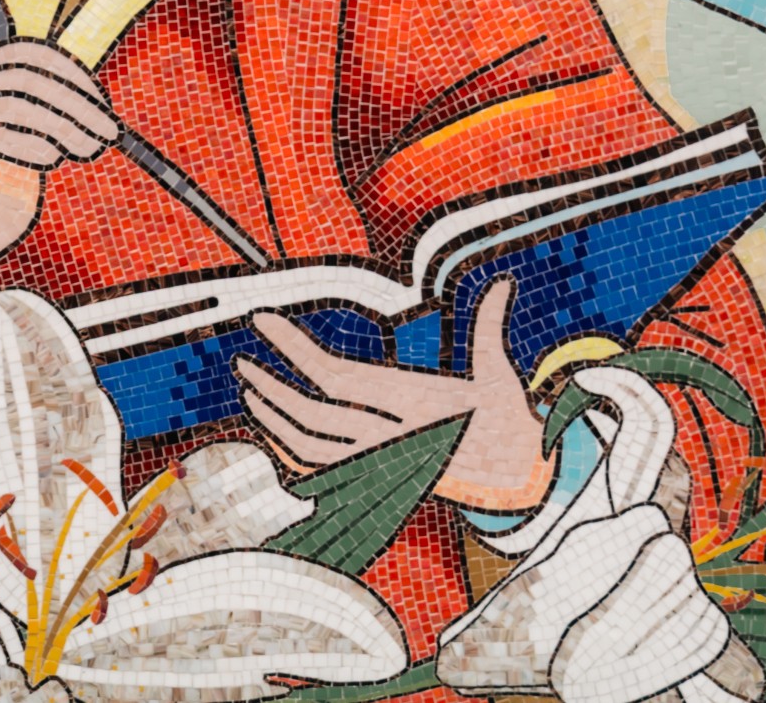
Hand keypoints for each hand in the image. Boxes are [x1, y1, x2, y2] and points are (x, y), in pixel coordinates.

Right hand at [0, 39, 122, 348]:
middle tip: (108, 131)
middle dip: (74, 101)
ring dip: (60, 123)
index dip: (71, 74)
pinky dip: (29, 142)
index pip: (26, 56)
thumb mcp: (26, 167)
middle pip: (20, 73)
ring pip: (7, 100)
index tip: (104, 107)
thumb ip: (47, 137)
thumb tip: (91, 112)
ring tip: (85, 147)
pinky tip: (54, 158)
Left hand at [236, 277, 556, 511]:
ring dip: (275, 421)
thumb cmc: (507, 420)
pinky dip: (291, 452)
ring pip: (312, 449)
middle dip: (273, 387)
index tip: (262, 321)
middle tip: (243, 360)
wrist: (523, 481)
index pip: (339, 376)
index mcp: (417, 404)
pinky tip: (273, 429)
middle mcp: (395, 438)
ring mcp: (385, 464)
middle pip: (315, 416)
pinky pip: (324, 471)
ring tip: (250, 390)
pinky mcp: (381, 479)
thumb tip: (501, 283)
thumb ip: (489, 327)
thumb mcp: (501, 375)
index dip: (294, 349)